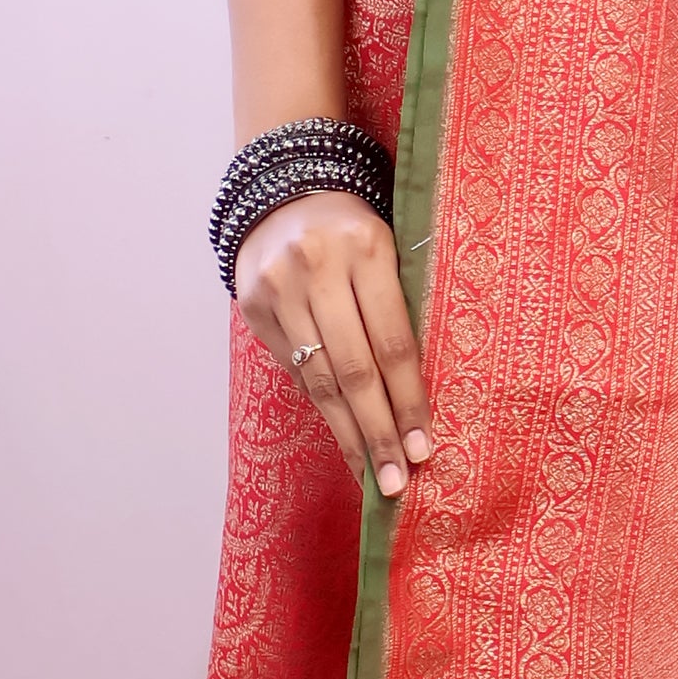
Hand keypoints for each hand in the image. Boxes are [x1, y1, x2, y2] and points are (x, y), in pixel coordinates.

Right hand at [233, 187, 433, 498]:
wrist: (285, 194)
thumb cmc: (356, 233)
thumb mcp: (390, 250)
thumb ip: (400, 309)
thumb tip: (419, 399)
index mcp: (368, 247)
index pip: (393, 341)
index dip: (408, 400)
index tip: (424, 449)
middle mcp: (319, 267)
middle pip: (354, 369)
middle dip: (378, 432)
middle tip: (396, 483)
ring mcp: (280, 288)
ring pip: (319, 378)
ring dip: (348, 434)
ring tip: (370, 475)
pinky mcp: (253, 306)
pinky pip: (294, 369)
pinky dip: (321, 406)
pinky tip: (343, 436)